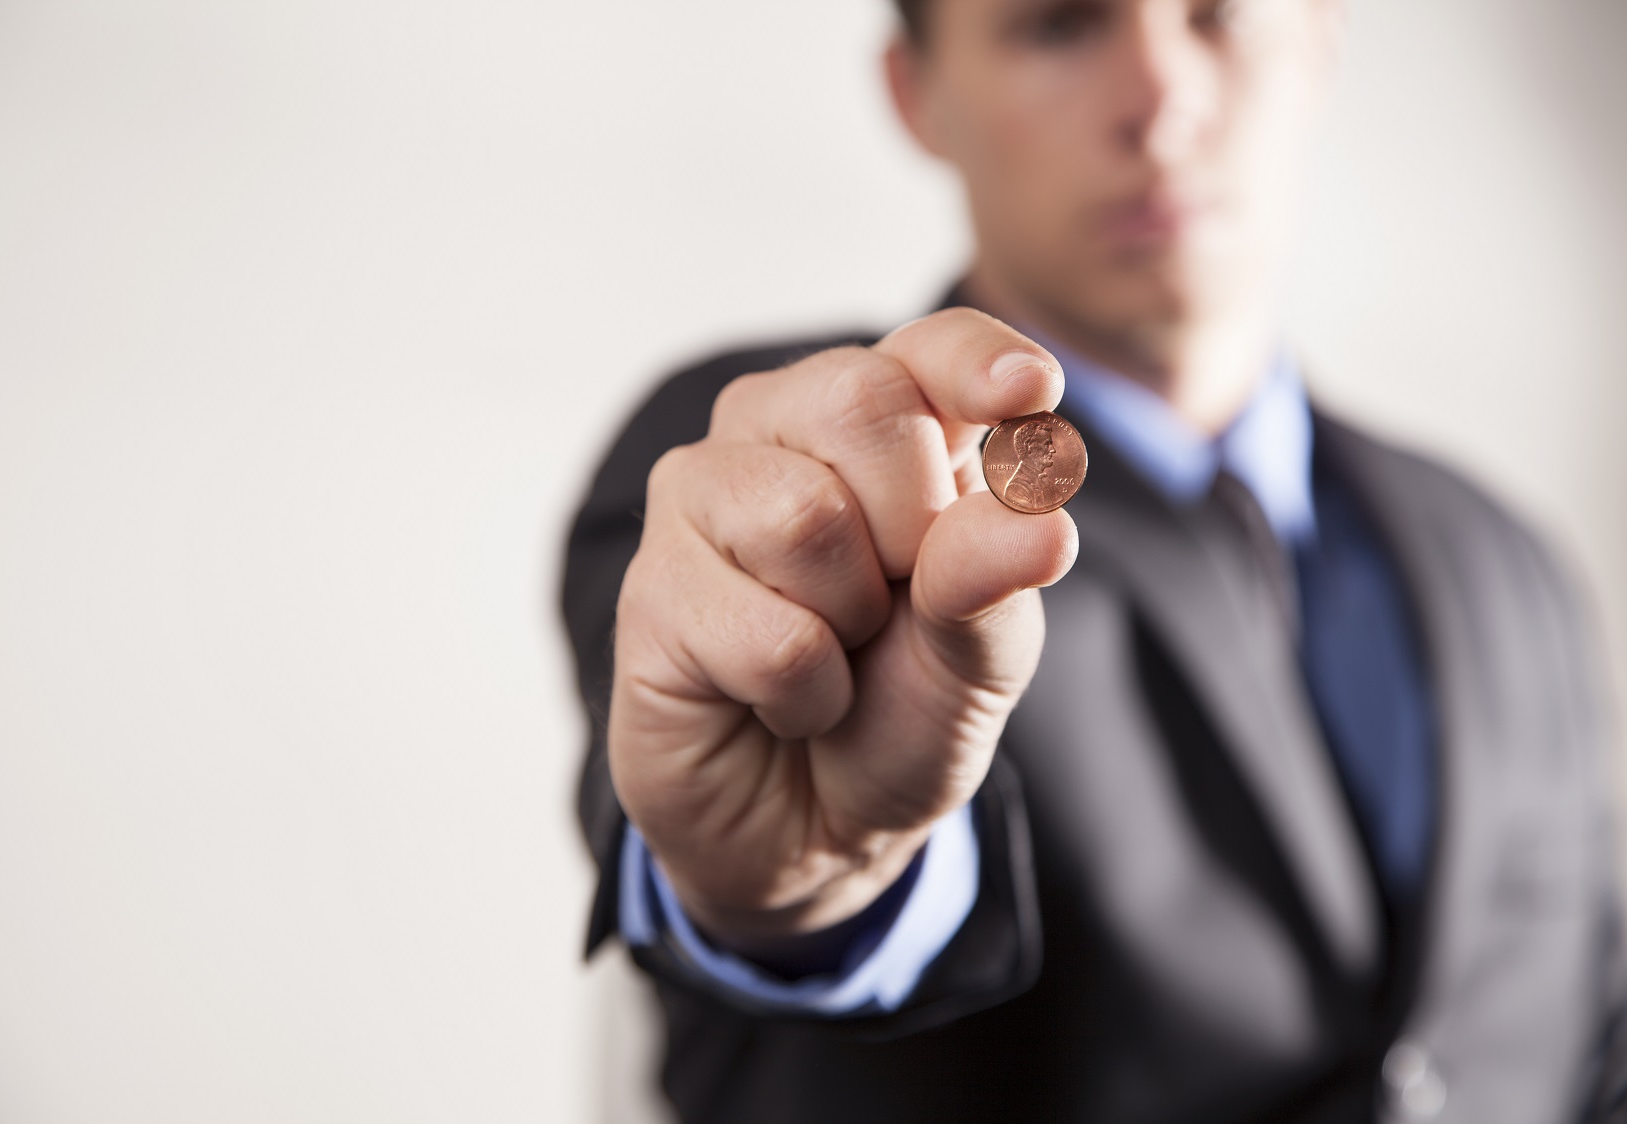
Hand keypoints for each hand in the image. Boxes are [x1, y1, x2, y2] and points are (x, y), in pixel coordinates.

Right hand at [609, 309, 1077, 955]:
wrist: (812, 828)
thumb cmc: (897, 712)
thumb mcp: (980, 659)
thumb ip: (997, 584)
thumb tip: (1040, 523)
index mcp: (882, 420)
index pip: (930, 347)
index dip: (977, 361)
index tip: (1029, 394)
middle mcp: (779, 430)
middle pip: (861, 400)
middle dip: (912, 527)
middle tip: (893, 603)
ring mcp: (701, 499)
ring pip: (805, 517)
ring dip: (849, 624)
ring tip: (830, 655)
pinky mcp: (651, 589)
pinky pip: (769, 635)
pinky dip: (804, 695)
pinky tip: (780, 701)